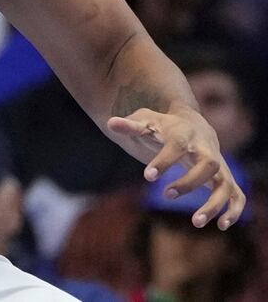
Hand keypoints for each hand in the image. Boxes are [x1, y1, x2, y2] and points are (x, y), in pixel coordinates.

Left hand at [108, 106, 247, 228]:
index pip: (176, 145)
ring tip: (196, 222)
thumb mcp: (144, 121)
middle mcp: (206, 149)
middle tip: (166, 194)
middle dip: (190, 182)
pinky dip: (234, 210)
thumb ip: (129, 126)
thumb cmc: (163, 126)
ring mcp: (219, 165)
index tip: (147, 176)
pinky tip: (222, 226)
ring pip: (225, 184)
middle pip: (209, 163)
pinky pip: (237, 195)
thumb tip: (111, 123)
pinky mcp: (225, 178)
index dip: (164, 160)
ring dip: (214, 204)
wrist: (193, 125)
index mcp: (184, 133)